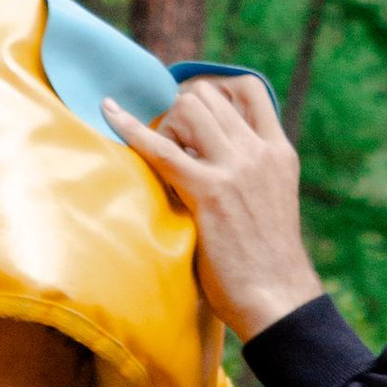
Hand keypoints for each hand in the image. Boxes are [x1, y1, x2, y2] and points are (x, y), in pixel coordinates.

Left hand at [102, 72, 321, 340]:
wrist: (278, 298)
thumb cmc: (266, 263)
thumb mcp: (269, 201)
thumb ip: (247, 173)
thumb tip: (202, 157)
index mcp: (278, 151)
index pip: (246, 88)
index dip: (211, 90)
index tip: (191, 112)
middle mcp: (259, 151)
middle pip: (207, 95)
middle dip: (180, 112)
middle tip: (169, 148)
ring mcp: (236, 168)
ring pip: (187, 109)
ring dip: (165, 127)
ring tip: (163, 162)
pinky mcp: (209, 192)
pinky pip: (160, 147)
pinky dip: (129, 127)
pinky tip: (108, 113)